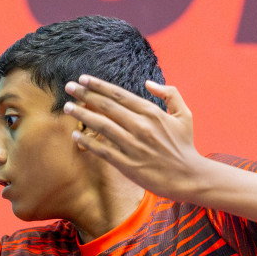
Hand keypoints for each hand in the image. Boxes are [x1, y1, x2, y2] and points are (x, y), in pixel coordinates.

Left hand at [61, 76, 211, 200]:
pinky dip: (87, 142)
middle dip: (85, 95)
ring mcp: (133, 145)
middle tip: (69, 87)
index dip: (99, 86)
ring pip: (101, 126)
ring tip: (67, 107)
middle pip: (106, 106)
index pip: (119, 95)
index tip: (83, 79)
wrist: (189, 176)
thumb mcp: (184, 115)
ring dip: (82, 115)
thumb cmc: (184, 145)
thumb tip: (148, 83)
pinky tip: (75, 135)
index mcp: (152, 113)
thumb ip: (170, 94)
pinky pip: (102, 150)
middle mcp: (140, 126)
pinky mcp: (127, 164)